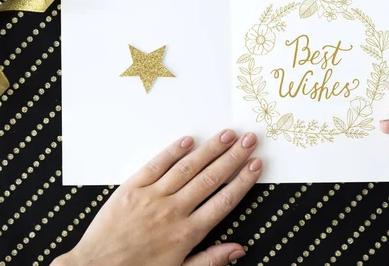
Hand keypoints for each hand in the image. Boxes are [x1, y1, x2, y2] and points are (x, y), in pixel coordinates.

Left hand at [52, 130, 261, 265]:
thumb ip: (211, 260)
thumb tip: (239, 249)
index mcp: (188, 233)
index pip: (224, 200)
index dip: (243, 180)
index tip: (256, 164)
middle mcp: (173, 211)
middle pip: (211, 178)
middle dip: (233, 157)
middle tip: (249, 139)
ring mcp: (152, 197)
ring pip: (187, 168)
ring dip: (210, 149)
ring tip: (227, 135)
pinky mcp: (132, 188)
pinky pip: (156, 165)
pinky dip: (172, 151)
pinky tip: (188, 140)